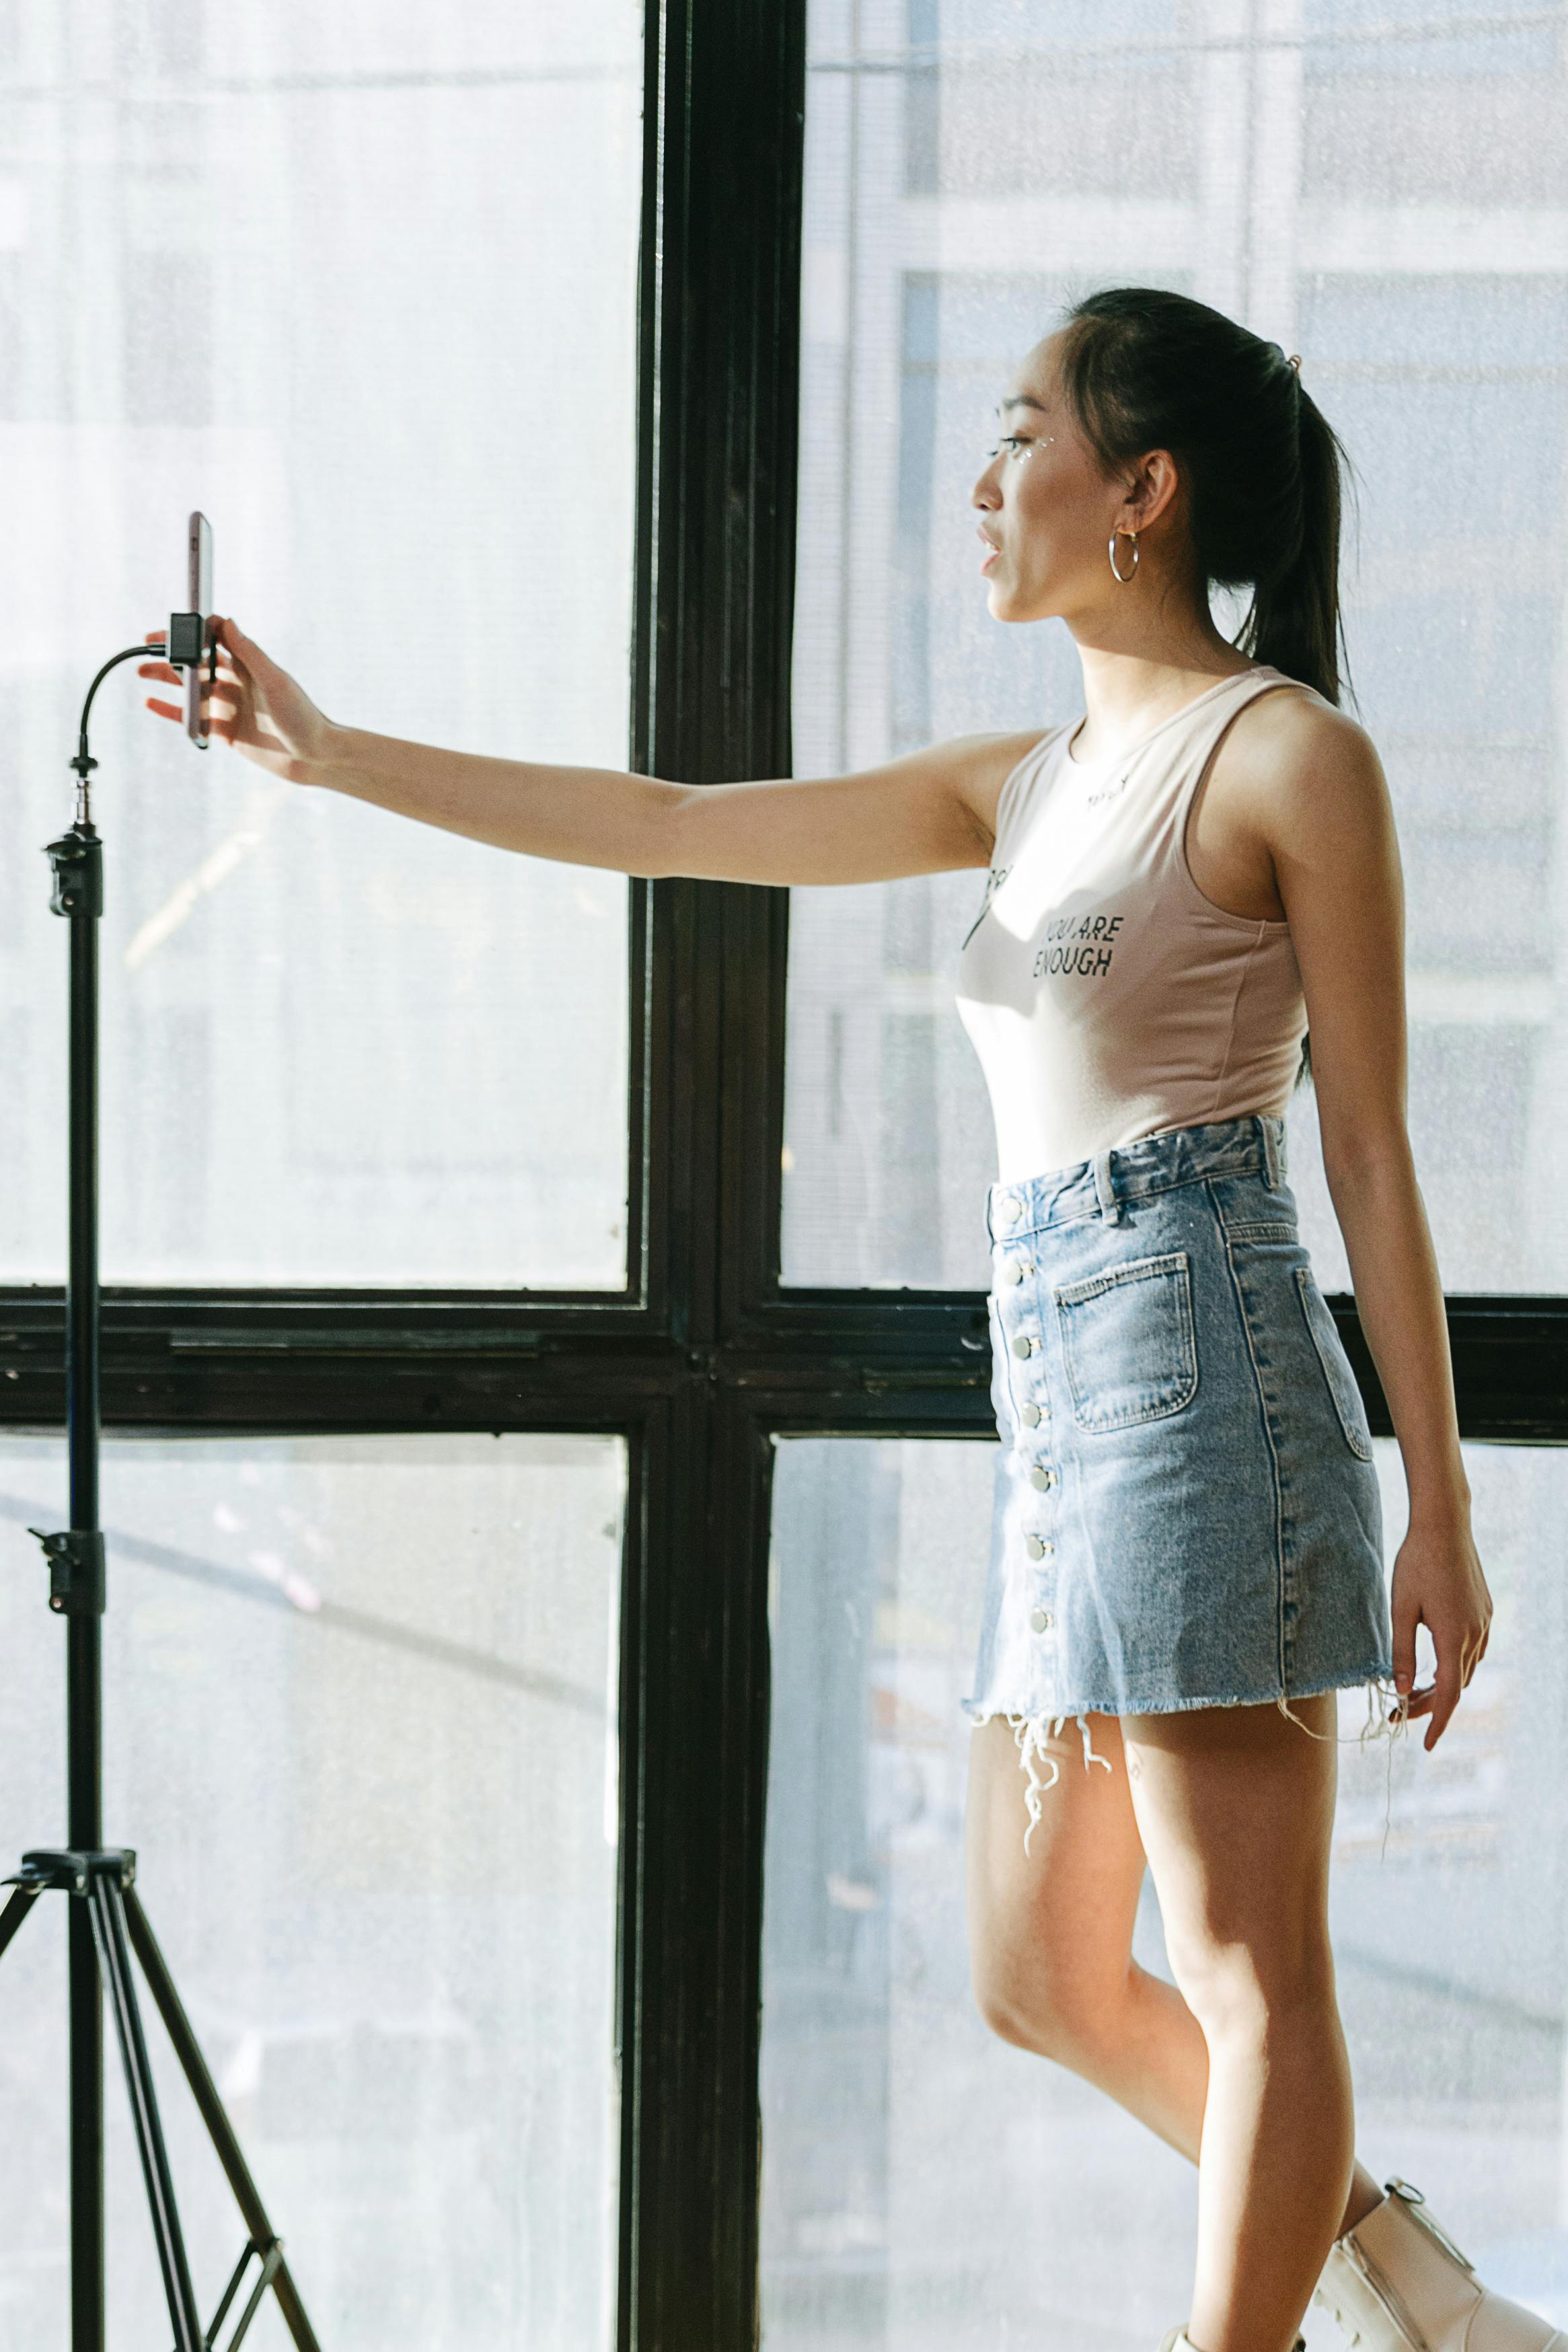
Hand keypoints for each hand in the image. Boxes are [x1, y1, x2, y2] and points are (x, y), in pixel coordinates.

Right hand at [139, 616, 334, 781]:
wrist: (313, 758)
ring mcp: (229, 707)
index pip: (214, 639)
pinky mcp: (224, 732)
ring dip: (166, 678)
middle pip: (196, 662)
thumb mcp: (275, 681)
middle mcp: (236, 683)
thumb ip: (249, 653)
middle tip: (145, 645)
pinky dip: (171, 712)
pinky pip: (192, 720)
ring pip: (190, 689)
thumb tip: (227, 622)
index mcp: (248, 666)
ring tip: (140, 671)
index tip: (173, 625)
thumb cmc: (302, 716)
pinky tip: (150, 703)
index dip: (193, 630)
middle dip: (170, 653)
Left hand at [1388, 1514, 1491, 1749]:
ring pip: (1466, 1668)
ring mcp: (1484, 1622)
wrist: (1444, 1525)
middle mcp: (1476, 1634)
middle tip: (1399, 1714)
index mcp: (1454, 1636)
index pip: (1449, 1694)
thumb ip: (1401, 1652)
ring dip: (1442, 1685)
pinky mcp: (1485, 1611)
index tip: (1425, 1745)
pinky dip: (1454, 1665)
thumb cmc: (1416, 1564)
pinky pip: (1472, 1650)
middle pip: (1456, 1685)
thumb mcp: (1400, 1609)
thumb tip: (1402, 1690)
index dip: (1437, 1721)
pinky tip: (1434, 1665)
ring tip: (1411, 1693)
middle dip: (1430, 1705)